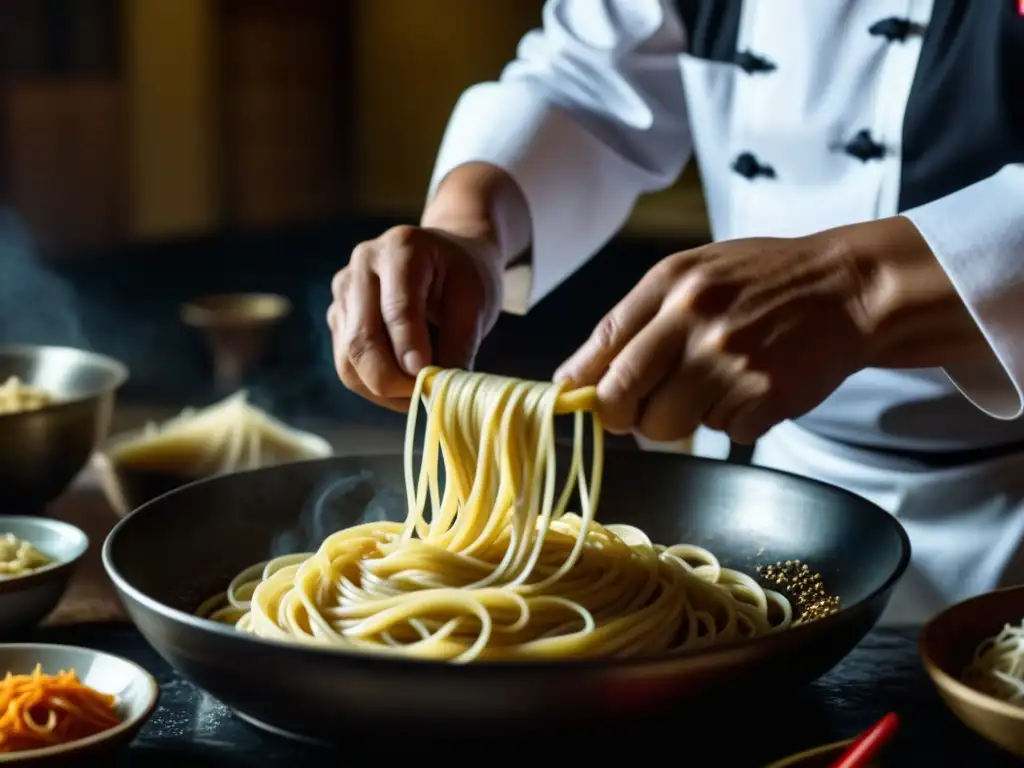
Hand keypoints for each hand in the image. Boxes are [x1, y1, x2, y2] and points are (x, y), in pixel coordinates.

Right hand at [328, 225, 503, 410]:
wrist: (445, 258)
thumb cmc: (464, 277)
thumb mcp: (476, 302)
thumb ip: (459, 343)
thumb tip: (437, 389)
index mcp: (401, 248)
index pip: (397, 308)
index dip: (409, 348)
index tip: (427, 378)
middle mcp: (362, 265)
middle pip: (362, 339)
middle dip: (393, 380)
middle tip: (426, 395)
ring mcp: (343, 291)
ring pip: (348, 360)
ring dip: (383, 390)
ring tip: (418, 392)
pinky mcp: (338, 317)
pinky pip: (347, 366)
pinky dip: (374, 387)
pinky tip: (403, 386)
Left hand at [555, 224, 897, 443]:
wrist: (849, 289)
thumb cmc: (765, 281)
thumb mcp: (696, 273)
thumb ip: (639, 318)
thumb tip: (578, 376)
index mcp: (672, 283)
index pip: (603, 345)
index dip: (582, 382)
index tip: (576, 398)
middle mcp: (694, 320)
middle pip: (620, 396)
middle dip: (620, 414)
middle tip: (637, 411)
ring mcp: (729, 361)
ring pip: (664, 426)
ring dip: (677, 420)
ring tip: (709, 389)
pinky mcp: (762, 397)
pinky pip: (720, 432)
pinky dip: (729, 421)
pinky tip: (750, 389)